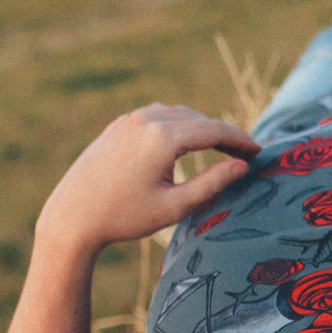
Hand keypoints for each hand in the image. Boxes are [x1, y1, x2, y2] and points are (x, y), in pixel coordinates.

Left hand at [35, 104, 259, 258]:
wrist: (72, 215)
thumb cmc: (124, 216)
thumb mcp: (175, 206)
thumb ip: (212, 184)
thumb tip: (242, 166)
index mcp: (163, 138)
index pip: (214, 130)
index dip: (240, 140)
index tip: (259, 152)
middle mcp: (147, 120)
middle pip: (198, 119)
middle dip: (223, 134)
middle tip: (244, 153)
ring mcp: (130, 120)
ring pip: (178, 115)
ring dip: (201, 128)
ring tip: (219, 147)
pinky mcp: (118, 126)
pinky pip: (157, 118)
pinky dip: (178, 126)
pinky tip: (184, 143)